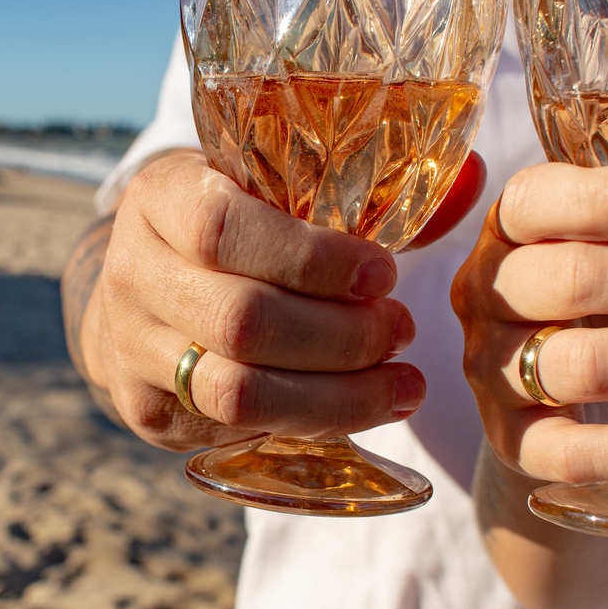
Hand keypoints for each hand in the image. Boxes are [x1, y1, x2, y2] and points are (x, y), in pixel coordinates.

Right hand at [64, 148, 483, 451]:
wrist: (140, 287)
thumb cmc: (230, 229)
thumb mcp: (271, 190)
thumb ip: (368, 191)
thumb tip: (479, 179)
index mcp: (161, 196)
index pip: (226, 228)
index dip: (313, 259)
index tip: (383, 274)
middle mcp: (131, 271)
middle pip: (244, 321)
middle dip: (343, 337)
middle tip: (403, 331)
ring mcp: (128, 346)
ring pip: (238, 392)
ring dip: (337, 396)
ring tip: (401, 382)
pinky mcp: (142, 406)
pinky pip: (232, 429)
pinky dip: (309, 424)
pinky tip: (358, 408)